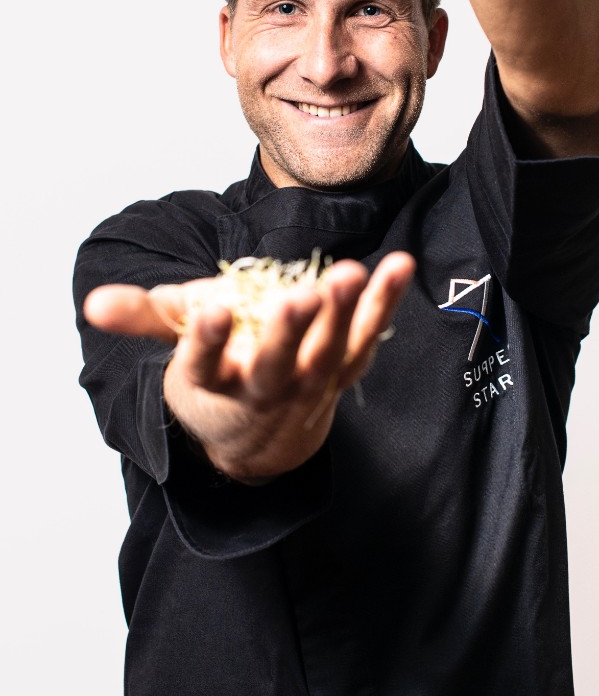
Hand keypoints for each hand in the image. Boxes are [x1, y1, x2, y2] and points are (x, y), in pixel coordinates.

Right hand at [83, 252, 414, 480]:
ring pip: (330, 351)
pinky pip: (367, 336)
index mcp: (213, 385)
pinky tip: (399, 266)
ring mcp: (309, 383)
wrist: (264, 439)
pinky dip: (384, 304)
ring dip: (344, 313)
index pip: (206, 365)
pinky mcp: (343, 370)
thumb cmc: (218, 378)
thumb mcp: (176, 352)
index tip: (213, 310)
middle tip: (300, 296)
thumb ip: (141, 318)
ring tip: (352, 273)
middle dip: (289, 332)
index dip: (208, 340)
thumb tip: (92, 303)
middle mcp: (264, 390)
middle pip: (278, 365)